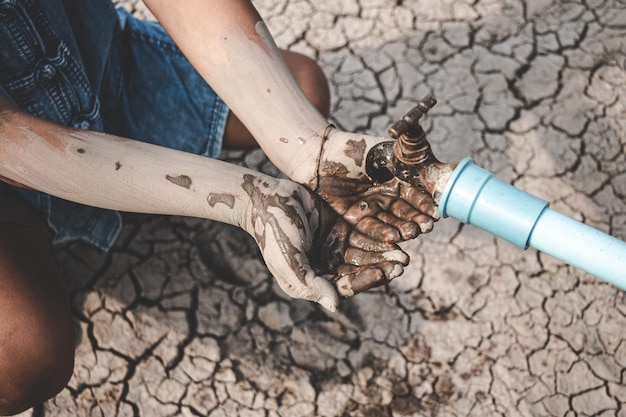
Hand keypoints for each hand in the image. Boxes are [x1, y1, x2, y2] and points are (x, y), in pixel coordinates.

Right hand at [240, 174, 409, 310]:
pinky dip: (376, 237)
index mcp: (312, 281)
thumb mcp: (289, 260)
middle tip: (402, 263)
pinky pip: (360, 235)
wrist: (268, 198)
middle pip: (358, 271)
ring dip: (382, 254)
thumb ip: (310, 283)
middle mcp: (324, 267)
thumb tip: (336, 305)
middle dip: (380, 267)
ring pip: (362, 254)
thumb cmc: (275, 232)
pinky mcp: (337, 229)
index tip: (383, 272)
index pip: (344, 286)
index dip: (365, 280)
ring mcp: (331, 247)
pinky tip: (394, 235)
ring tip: (403, 252)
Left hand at [314, 129, 439, 245]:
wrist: (320, 157)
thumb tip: (455, 169)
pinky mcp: (356, 218)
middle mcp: (389, 195)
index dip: (426, 204)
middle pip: (407, 212)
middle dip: (417, 220)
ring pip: (392, 222)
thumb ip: (417, 162)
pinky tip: (393, 238)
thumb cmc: (357, 150)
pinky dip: (382, 234)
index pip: (418, 194)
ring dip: (403, 229)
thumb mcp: (392, 153)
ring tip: (411, 233)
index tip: (435, 212)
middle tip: (426, 227)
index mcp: (401, 178)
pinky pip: (372, 229)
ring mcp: (373, 207)